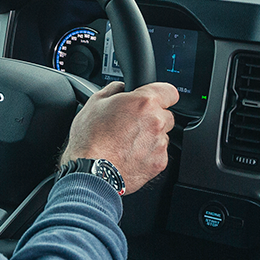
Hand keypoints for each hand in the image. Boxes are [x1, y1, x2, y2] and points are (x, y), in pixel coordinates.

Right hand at [59, 81, 178, 194]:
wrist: (91, 171)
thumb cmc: (90, 139)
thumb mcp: (95, 103)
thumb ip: (114, 89)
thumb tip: (121, 87)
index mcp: (144, 102)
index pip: (169, 92)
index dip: (161, 94)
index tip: (155, 99)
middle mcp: (156, 122)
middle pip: (166, 115)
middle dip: (153, 117)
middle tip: (132, 124)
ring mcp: (160, 144)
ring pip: (162, 135)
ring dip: (151, 137)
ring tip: (128, 142)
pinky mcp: (159, 163)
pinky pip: (159, 154)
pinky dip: (149, 154)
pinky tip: (130, 155)